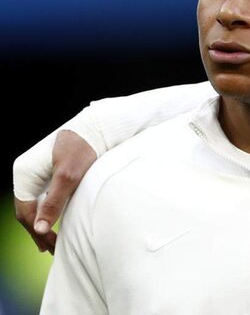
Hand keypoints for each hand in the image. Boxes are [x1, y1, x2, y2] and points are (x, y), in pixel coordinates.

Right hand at [14, 130, 96, 253]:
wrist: (97, 127)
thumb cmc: (84, 148)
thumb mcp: (69, 177)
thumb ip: (54, 202)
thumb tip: (39, 229)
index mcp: (24, 173)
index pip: (25, 211)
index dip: (37, 231)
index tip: (52, 245)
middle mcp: (25, 173)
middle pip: (26, 209)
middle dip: (37, 230)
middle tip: (51, 249)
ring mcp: (34, 172)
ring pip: (33, 204)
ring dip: (41, 223)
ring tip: (50, 243)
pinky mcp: (46, 172)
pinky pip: (41, 196)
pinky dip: (46, 211)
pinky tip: (52, 222)